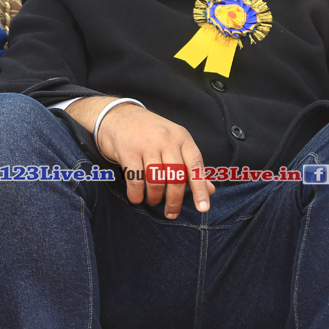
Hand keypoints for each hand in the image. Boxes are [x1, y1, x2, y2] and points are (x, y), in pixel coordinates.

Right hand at [68, 97, 213, 219]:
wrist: (118, 115)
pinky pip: (135, 180)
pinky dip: (137, 194)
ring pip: (157, 180)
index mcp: (182, 138)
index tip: (203, 208)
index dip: (200, 189)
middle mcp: (166, 139)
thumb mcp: (174, 143)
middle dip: (174, 200)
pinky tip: (137, 198)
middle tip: (171, 213)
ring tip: (153, 201)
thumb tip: (210, 190)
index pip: (196, 165)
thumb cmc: (150, 133)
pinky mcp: (128, 151)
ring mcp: (146, 144)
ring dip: (155, 197)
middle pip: (176, 177)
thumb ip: (191, 166)